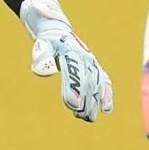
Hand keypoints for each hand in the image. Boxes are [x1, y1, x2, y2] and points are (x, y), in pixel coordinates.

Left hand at [20, 0, 113, 122]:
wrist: (58, 31)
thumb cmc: (47, 41)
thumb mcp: (42, 45)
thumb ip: (41, 56)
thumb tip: (42, 71)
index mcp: (71, 52)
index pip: (74, 73)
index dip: (74, 89)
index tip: (72, 105)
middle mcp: (85, 57)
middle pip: (87, 81)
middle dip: (85, 100)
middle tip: (80, 115)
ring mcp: (92, 62)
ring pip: (96, 84)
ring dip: (94, 102)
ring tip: (88, 118)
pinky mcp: (95, 67)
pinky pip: (104, 81)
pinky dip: (106, 94)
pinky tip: (106, 109)